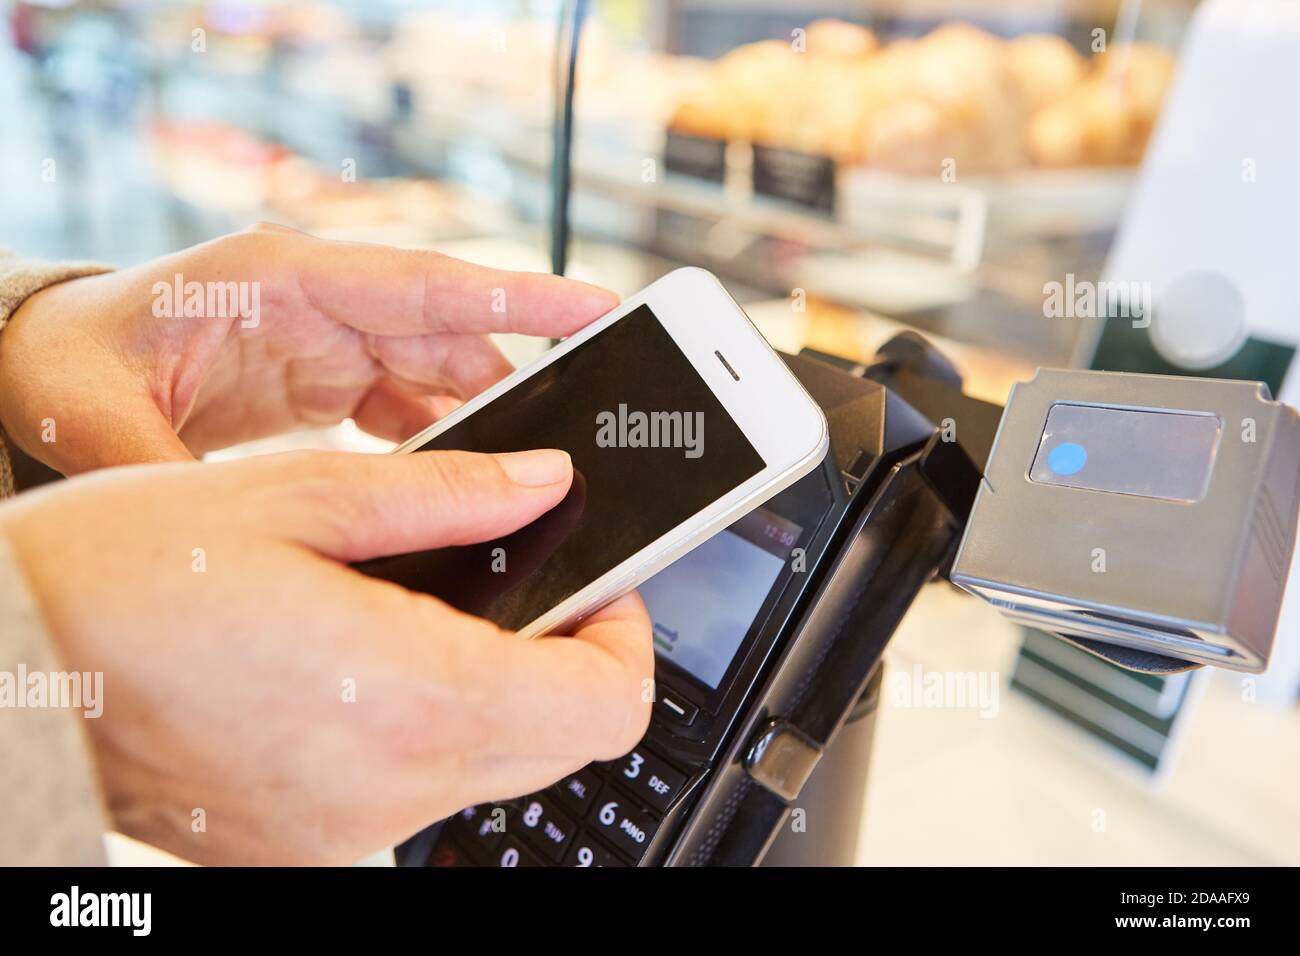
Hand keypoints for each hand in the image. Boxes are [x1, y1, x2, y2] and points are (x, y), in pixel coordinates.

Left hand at [0, 224, 617, 473]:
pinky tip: (459, 489)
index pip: (421, 283)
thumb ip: (176, 473)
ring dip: (484, 423)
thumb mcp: (101, 419)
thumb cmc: (69, 362)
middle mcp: (320, 303)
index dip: (518, 296)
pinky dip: (441, 446)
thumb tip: (239, 535)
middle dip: (520, 381)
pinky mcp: (328, 379)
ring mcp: (328, 340)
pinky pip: (409, 408)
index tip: (597, 307)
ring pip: (439, 376)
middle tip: (580, 433)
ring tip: (529, 474)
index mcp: (278, 279)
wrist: (44, 363)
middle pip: (449, 337)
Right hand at [0, 448, 651, 864]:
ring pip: (496, 767)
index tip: (601, 585)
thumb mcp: (296, 497)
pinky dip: (427, 728)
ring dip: (499, 691)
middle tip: (522, 584)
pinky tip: (367, 664)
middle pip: (565, 741)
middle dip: (568, 659)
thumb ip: (447, 494)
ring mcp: (346, 827)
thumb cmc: (120, 577)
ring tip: (428, 611)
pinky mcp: (305, 841)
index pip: (607, 705)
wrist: (9, 668)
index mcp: (406, 696)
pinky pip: (417, 787)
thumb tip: (542, 483)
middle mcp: (388, 785)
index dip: (628, 638)